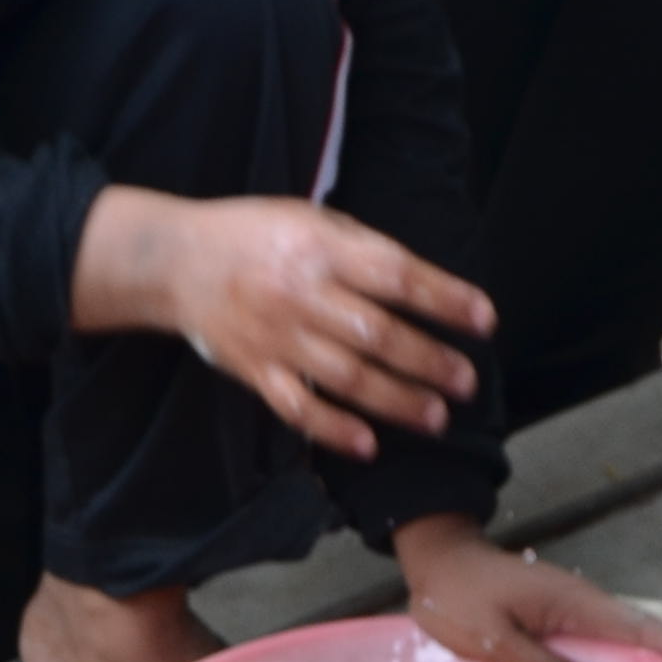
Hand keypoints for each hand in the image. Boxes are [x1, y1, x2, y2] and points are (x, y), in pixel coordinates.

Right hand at [71, 188, 487, 460]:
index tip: (484, 319)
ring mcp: (276, 337)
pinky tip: (369, 445)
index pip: (397, 276)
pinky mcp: (254, 371)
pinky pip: (299, 408)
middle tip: (467, 381)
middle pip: (379, 334)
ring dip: (397, 401)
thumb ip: (361, 247)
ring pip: (346, 377)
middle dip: (430, 361)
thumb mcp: (309, 217)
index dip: (446, 299)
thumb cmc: (254, 235)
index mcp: (321, 248)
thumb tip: (422, 285)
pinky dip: (334, 429)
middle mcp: (301, 293)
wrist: (176, 261)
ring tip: (437, 418)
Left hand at [394, 517, 661, 661]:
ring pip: (622, 635)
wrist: (437, 563)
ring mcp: (571, 606)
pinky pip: (600, 639)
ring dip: (652, 658)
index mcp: (572, 602)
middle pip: (641, 630)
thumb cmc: (457, 600)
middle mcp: (581, 601)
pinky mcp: (558, 615)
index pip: (637, 628)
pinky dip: (623, 657)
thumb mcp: (494, 642)